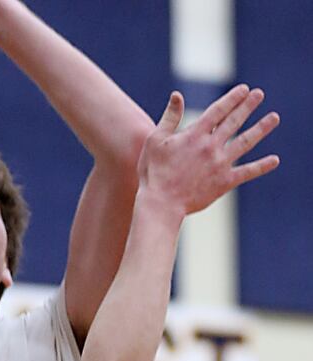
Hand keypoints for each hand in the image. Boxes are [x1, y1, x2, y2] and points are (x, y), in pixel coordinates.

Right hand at [138, 85, 279, 215]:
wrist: (161, 202)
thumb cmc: (154, 171)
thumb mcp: (155, 140)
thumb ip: (170, 117)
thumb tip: (177, 95)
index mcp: (194, 135)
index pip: (218, 111)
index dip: (231, 98)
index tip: (243, 89)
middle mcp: (211, 146)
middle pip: (233, 122)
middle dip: (247, 106)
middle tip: (259, 94)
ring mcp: (220, 164)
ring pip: (245, 142)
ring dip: (261, 129)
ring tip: (274, 117)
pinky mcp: (225, 182)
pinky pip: (247, 172)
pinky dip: (262, 166)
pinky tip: (275, 160)